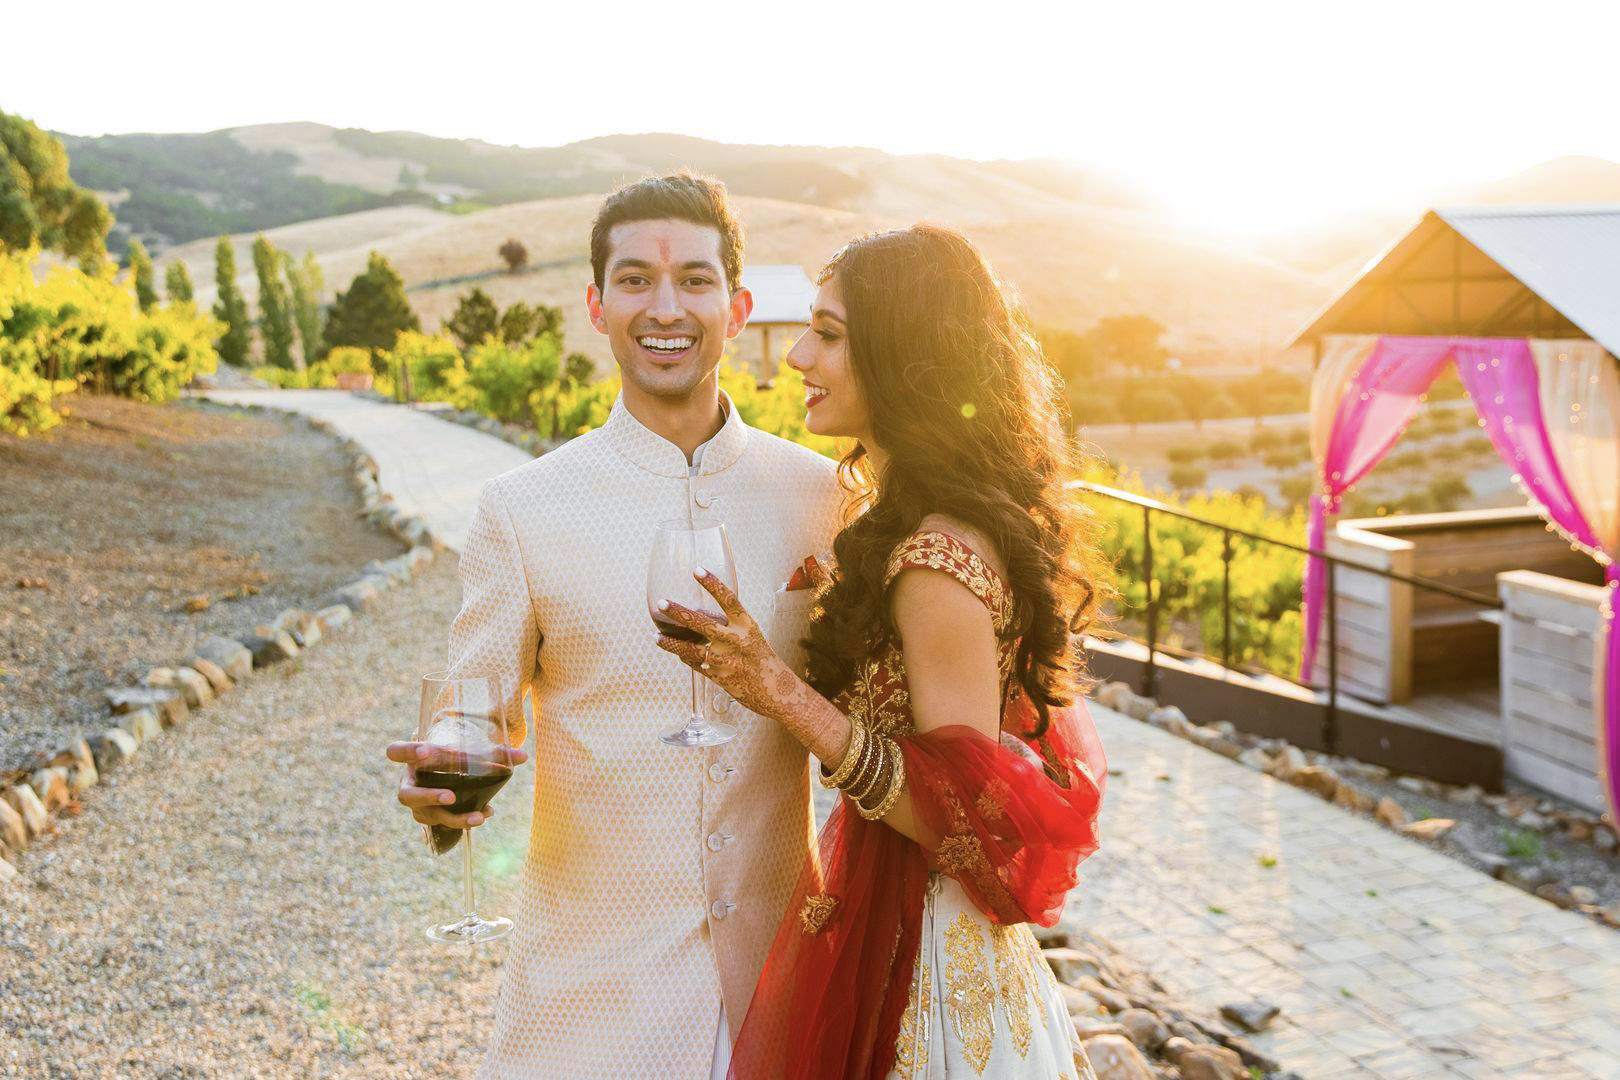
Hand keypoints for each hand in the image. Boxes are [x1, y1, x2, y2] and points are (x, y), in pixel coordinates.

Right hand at [385, 741, 527, 829]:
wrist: (446, 769)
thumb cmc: (454, 756)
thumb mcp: (468, 749)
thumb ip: (494, 752)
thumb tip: (522, 756)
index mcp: (413, 758)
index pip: (396, 752)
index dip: (407, 753)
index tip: (426, 751)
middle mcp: (410, 782)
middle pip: (406, 795)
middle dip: (428, 798)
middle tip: (451, 797)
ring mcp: (418, 804)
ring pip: (426, 817)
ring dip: (452, 818)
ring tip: (479, 817)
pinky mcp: (430, 818)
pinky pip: (443, 824)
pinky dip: (464, 820)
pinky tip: (485, 813)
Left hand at [654, 567, 801, 721]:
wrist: (776, 691)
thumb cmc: (764, 661)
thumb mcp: (753, 637)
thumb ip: (732, 627)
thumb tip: (706, 620)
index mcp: (747, 626)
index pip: (728, 599)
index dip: (712, 584)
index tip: (697, 570)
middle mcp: (735, 640)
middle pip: (701, 623)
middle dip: (678, 612)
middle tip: (661, 603)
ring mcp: (724, 659)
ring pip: (690, 648)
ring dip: (671, 642)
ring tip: (656, 636)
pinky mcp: (717, 676)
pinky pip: (694, 664)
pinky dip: (684, 657)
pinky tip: (676, 652)